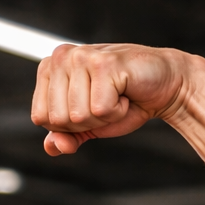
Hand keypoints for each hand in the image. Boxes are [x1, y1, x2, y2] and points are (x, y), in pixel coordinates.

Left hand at [31, 44, 192, 155]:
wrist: (164, 87)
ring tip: (116, 95)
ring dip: (103, 116)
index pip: (40, 117)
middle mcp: (61, 57)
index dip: (67, 125)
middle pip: (57, 119)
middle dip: (85, 122)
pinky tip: (125, 92)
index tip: (89, 107)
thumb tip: (53, 147)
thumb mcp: (87, 125)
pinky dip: (118, 111)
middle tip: (105, 102)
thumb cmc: (123, 102)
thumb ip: (64, 137)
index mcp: (49, 68)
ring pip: (77, 116)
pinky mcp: (104, 63)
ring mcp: (81, 57)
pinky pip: (100, 110)